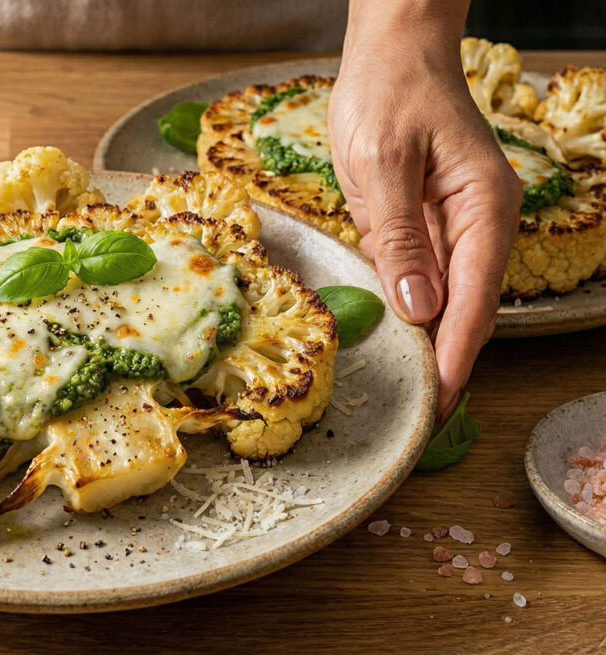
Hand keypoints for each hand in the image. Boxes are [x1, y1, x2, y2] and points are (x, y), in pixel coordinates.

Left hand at [331, 1, 521, 417]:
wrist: (393, 55)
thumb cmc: (387, 94)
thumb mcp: (381, 162)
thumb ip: (399, 236)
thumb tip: (418, 306)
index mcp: (482, 206)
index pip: (473, 298)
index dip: (455, 355)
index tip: (439, 403)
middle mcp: (480, 222)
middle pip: (467, 308)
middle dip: (446, 363)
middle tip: (420, 417)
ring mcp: (457, 225)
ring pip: (448, 300)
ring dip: (429, 345)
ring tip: (406, 395)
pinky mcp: (429, 224)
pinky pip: (425, 278)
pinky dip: (412, 312)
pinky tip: (394, 343)